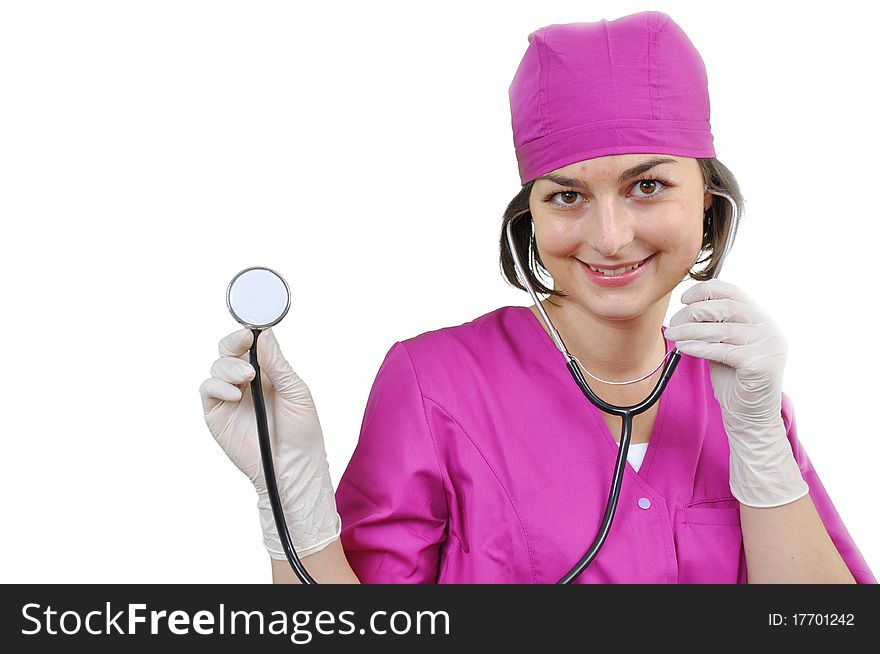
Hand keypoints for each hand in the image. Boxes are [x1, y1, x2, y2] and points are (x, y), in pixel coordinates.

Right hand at [199, 327, 340, 557]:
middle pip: (227, 352)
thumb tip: (265, 334)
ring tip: (246, 378)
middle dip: (232, 343)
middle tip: (243, 343)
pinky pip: (208, 390)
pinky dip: (218, 386)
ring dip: (229, 367)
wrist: (293, 466)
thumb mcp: (296, 391)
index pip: (250, 345)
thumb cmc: (302, 431)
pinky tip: (235, 394)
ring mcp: (229, 398)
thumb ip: (278, 364)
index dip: (246, 334)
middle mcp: (246, 382)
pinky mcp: (217, 415)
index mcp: (267, 373)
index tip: (251, 330)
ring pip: (216, 368)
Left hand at [665, 279, 807, 506]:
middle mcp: (769, 329)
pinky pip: (724, 350)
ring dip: (691, 330)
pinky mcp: (761, 365)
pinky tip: (683, 348)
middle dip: (694, 312)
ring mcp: (769, 346)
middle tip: (673, 323)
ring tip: (672, 335)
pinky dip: (699, 347)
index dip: (706, 290)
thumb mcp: (722, 346)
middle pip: (726, 307)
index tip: (684, 298)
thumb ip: (712, 327)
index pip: (734, 292)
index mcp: (761, 319)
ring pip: (723, 329)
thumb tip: (686, 308)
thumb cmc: (733, 380)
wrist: (749, 417)